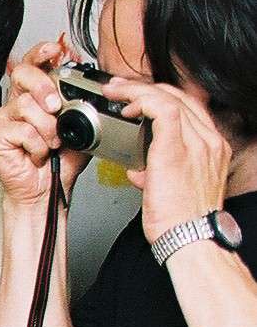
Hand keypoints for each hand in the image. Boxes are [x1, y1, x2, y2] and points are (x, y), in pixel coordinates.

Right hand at [0, 39, 84, 207]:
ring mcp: (5, 117)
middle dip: (43, 86)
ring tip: (52, 143)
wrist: (47, 188)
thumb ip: (84, 105)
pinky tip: (38, 154)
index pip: (34, 63)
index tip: (54, 49)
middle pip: (23, 74)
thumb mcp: (82, 126)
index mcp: (37, 94)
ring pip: (26, 105)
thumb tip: (96, 87)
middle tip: (56, 107)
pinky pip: (21, 130)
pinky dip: (37, 145)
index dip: (41, 52)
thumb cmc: (61, 158)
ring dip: (47, 128)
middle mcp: (18, 101)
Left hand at [100, 77, 231, 242]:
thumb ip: (155, 174)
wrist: (189, 238)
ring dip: (139, 91)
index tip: (136, 99)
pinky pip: (162, 110)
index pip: (188, 110)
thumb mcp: (169, 191)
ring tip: (116, 91)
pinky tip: (127, 105)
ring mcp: (198, 143)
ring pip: (170, 99)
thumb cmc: (179, 222)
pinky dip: (142, 101)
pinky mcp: (178, 149)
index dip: (161, 98)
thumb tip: (138, 170)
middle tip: (119, 88)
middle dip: (146, 88)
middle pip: (180, 98)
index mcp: (209, 149)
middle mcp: (209, 141)